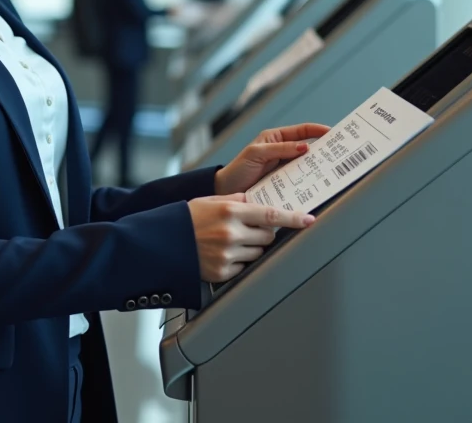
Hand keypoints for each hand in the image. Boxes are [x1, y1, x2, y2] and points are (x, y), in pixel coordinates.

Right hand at [188, 194, 314, 281]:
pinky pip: (244, 266)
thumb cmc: (186, 219)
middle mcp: (231, 233)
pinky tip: (223, 253)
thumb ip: (236, 200)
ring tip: (230, 241)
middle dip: (263, 232)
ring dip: (252, 247)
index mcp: (230, 212)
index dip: (293, 218)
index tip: (308, 220)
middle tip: (248, 228)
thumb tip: (258, 200)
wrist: (163, 243)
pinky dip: (239, 260)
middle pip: (267, 236)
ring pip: (258, 252)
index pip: (271, 215)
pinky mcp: (223, 272)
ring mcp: (228, 254)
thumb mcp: (211, 201)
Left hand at [214, 122, 331, 195]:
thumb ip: (279, 149)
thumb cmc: (238, 169)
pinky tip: (317, 186)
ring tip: (332, 170)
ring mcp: (284, 168)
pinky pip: (300, 181)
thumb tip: (304, 147)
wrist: (226, 191)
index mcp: (276, 139)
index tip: (333, 133)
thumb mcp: (256, 154)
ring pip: (306, 165)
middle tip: (339, 153)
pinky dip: (309, 182)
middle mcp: (282, 152)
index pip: (302, 131)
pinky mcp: (284, 184)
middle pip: (308, 148)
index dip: (318, 130)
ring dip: (318, 168)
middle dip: (323, 150)